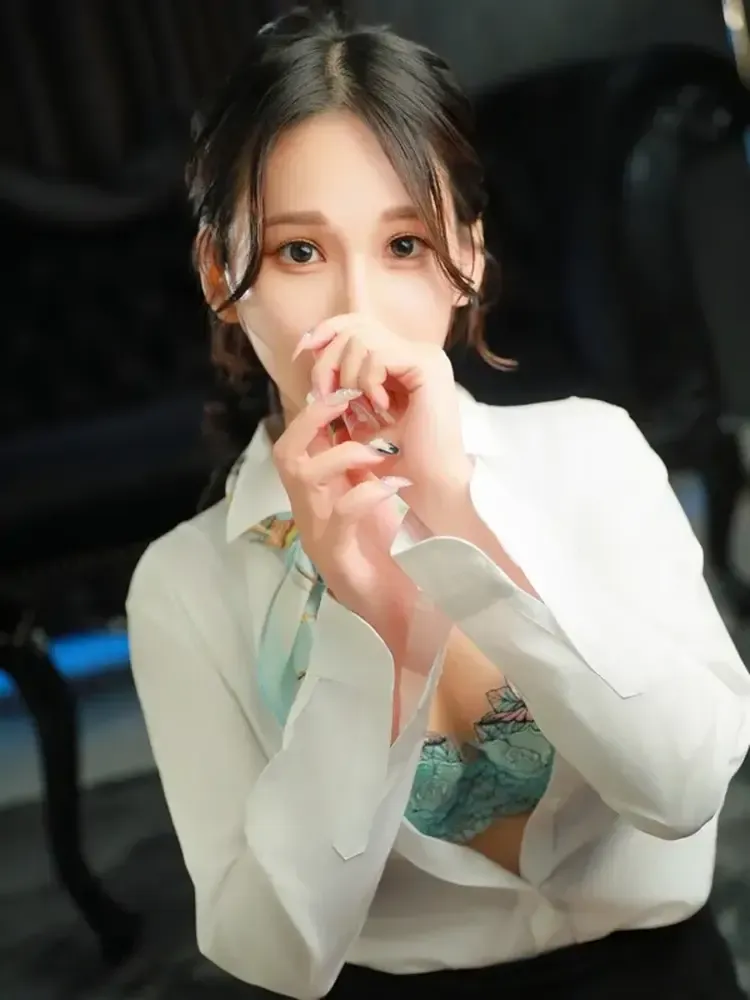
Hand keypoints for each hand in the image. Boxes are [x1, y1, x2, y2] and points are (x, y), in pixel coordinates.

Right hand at [272, 390, 417, 644]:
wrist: (403, 613)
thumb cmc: (395, 558)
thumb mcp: (379, 505)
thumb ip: (371, 471)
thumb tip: (384, 424)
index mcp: (319, 497)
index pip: (296, 443)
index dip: (314, 411)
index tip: (346, 388)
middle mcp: (310, 512)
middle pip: (286, 454)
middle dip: (314, 419)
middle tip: (350, 402)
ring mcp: (318, 535)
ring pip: (303, 476)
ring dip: (343, 452)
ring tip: (382, 450)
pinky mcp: (337, 557)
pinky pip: (340, 515)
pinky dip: (366, 493)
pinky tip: (395, 486)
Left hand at [294, 314, 473, 521]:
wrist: (428, 483)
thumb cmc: (397, 458)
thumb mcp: (359, 416)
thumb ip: (341, 386)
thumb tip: (310, 355)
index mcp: (402, 358)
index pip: (356, 322)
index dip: (325, 332)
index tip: (302, 355)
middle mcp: (416, 351)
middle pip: (355, 325)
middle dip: (329, 359)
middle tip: (325, 394)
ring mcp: (425, 356)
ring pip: (363, 338)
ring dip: (347, 375)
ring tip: (356, 405)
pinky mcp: (427, 366)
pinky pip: (379, 356)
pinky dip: (368, 381)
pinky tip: (379, 406)